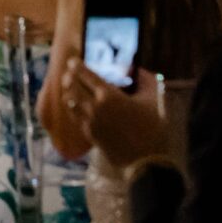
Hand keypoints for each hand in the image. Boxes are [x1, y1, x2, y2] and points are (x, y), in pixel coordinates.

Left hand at [58, 56, 173, 169]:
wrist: (147, 162)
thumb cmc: (153, 129)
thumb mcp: (153, 100)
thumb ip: (145, 81)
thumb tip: (138, 69)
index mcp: (108, 95)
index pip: (84, 74)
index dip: (75, 65)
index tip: (72, 60)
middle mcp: (94, 106)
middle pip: (72, 86)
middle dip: (69, 76)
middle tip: (69, 72)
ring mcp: (89, 121)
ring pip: (69, 101)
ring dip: (68, 91)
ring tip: (70, 87)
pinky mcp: (89, 134)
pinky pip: (75, 116)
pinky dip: (73, 107)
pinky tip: (76, 105)